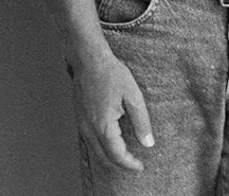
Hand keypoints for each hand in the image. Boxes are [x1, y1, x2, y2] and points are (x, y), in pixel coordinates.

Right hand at [70, 49, 153, 171]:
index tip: (141, 166)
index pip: (117, 155)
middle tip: (135, 166)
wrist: (89, 60)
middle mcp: (90, 129)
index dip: (130, 164)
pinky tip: (112, 144)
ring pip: (96, 152)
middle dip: (120, 165)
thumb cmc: (111, 74)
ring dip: (110, 159)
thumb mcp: (133, 96)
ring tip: (126, 158)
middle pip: (105, 158)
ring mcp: (82, 125)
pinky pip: (90, 143)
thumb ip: (141, 121)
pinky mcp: (80, 119)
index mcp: (104, 125)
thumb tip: (148, 143)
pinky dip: (102, 149)